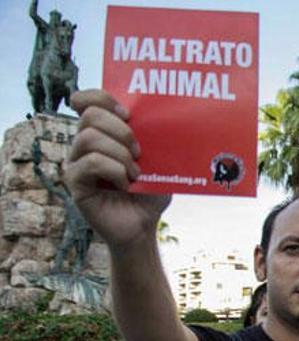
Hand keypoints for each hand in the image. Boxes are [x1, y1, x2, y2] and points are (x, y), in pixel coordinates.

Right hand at [64, 90, 170, 250]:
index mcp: (103, 132)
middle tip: (140, 152)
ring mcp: (77, 162)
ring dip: (120, 154)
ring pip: (89, 138)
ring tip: (135, 173)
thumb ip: (155, 138)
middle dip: (121, 130)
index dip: (103, 98)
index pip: (87, 100)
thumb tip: (164, 116)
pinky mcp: (75, 182)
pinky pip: (90, 163)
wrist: (145, 223)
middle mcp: (84, 144)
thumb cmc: (150, 191)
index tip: (127, 113)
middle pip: (90, 115)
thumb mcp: (158, 160)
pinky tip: (125, 184)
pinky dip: (114, 171)